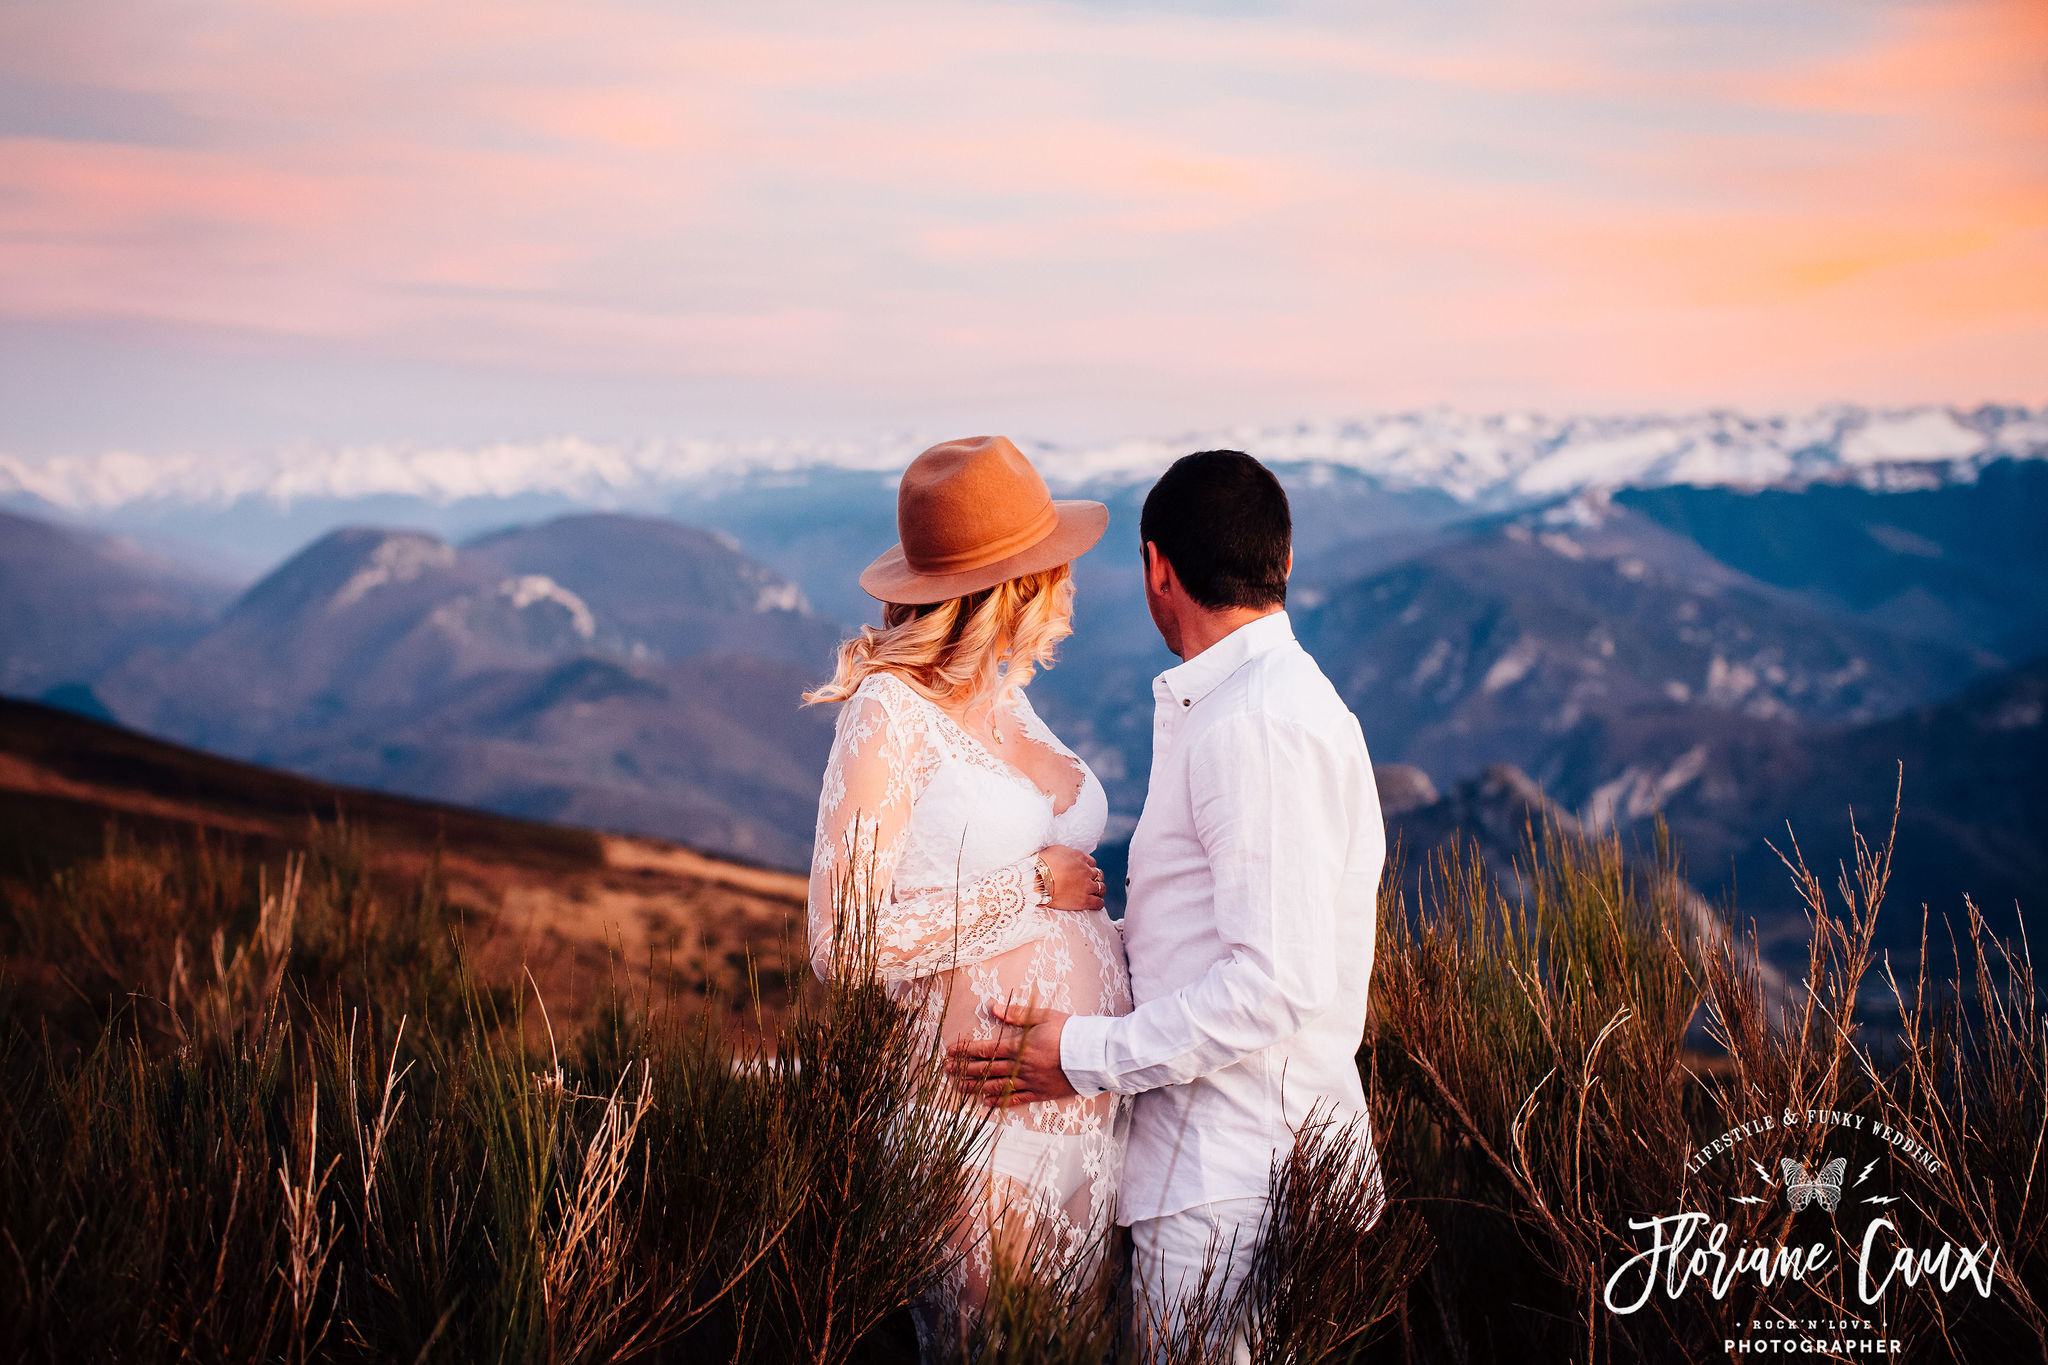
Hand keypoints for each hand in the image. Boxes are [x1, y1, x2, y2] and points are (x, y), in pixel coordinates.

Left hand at [946, 1000, 1077, 1107]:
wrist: (1093, 1055)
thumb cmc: (1069, 1032)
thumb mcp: (1044, 1017)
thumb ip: (1017, 1015)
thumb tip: (994, 1009)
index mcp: (1021, 1046)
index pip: (987, 1050)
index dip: (967, 1051)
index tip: (951, 1052)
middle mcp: (1022, 1066)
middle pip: (988, 1069)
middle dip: (965, 1070)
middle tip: (947, 1071)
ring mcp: (1031, 1082)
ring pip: (998, 1087)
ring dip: (977, 1087)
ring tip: (960, 1088)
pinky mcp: (1041, 1093)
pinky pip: (1017, 1099)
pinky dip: (1000, 1102)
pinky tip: (986, 1103)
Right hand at [1037, 845, 1103, 911]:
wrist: (1035, 880)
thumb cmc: (1040, 865)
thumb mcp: (1054, 851)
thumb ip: (1065, 853)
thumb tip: (1065, 856)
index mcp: (1080, 857)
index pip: (1092, 863)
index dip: (1088, 869)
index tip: (1082, 873)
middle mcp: (1086, 870)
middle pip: (1098, 875)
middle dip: (1094, 879)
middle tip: (1086, 884)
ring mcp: (1087, 885)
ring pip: (1101, 888)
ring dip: (1098, 890)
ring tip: (1092, 894)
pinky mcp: (1085, 900)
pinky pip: (1099, 902)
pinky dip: (1098, 903)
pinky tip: (1094, 903)